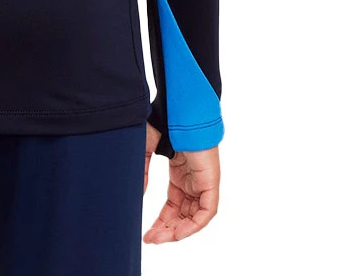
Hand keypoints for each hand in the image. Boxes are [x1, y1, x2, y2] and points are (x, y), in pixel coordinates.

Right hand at [142, 124, 218, 242]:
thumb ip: (143, 171)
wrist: (179, 109)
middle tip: (151, 239)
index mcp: (180, 174)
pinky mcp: (210, 182)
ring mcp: (203, 182)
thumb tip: (138, 193)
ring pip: (194, 217)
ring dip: (177, 231)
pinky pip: (206, 212)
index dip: (161, 221)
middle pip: (182, 215)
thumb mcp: (147, 149)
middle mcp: (193, 181)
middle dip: (167, 230)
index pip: (173, 206)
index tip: (147, 233)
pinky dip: (193, 225)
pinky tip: (176, 233)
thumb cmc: (166, 122)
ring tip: (159, 239)